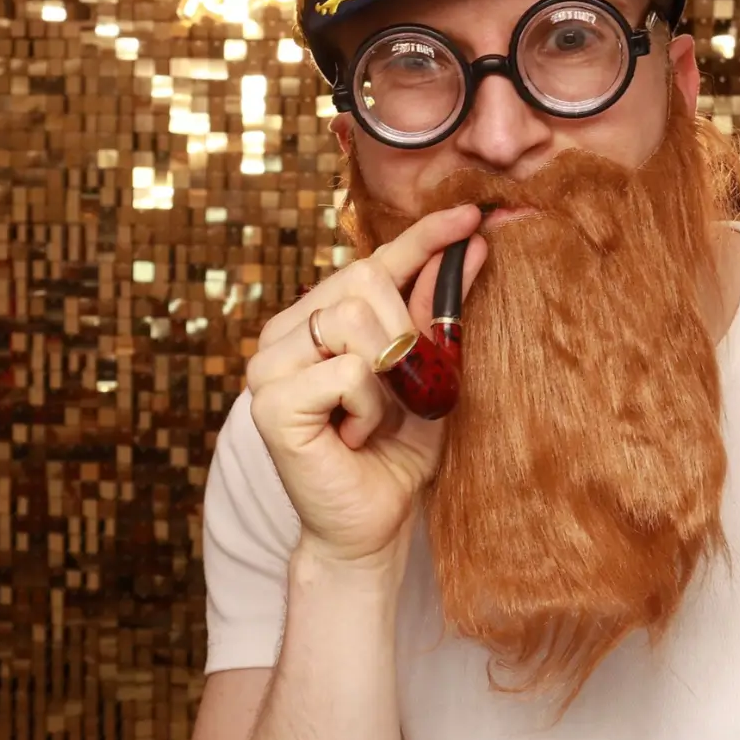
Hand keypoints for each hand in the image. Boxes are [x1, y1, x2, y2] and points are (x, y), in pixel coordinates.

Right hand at [246, 205, 486, 565]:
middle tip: (404, 390)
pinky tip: (354, 435)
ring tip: (376, 416)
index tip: (472, 215)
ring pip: (353, 319)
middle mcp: (285, 332)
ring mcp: (268, 364)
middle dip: (405, 335)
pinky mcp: (268, 402)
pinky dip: (369, 406)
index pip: (373, 261)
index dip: (424, 237)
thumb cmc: (398, 449)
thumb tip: (471, 243)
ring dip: (388, 375)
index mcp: (318, 319)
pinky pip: (346, 371)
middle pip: (363, 282)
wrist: (373, 524)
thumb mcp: (430, 370)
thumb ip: (437, 309)